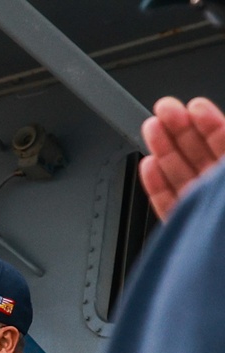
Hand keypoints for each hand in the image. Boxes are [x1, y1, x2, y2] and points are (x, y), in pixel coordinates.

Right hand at [140, 96, 224, 220]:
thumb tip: (220, 130)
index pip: (224, 144)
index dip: (209, 123)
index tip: (194, 106)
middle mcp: (220, 196)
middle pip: (200, 156)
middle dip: (180, 129)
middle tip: (165, 109)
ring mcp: (203, 214)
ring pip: (182, 176)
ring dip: (165, 149)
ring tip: (151, 128)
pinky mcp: (183, 232)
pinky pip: (169, 206)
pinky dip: (157, 186)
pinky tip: (150, 165)